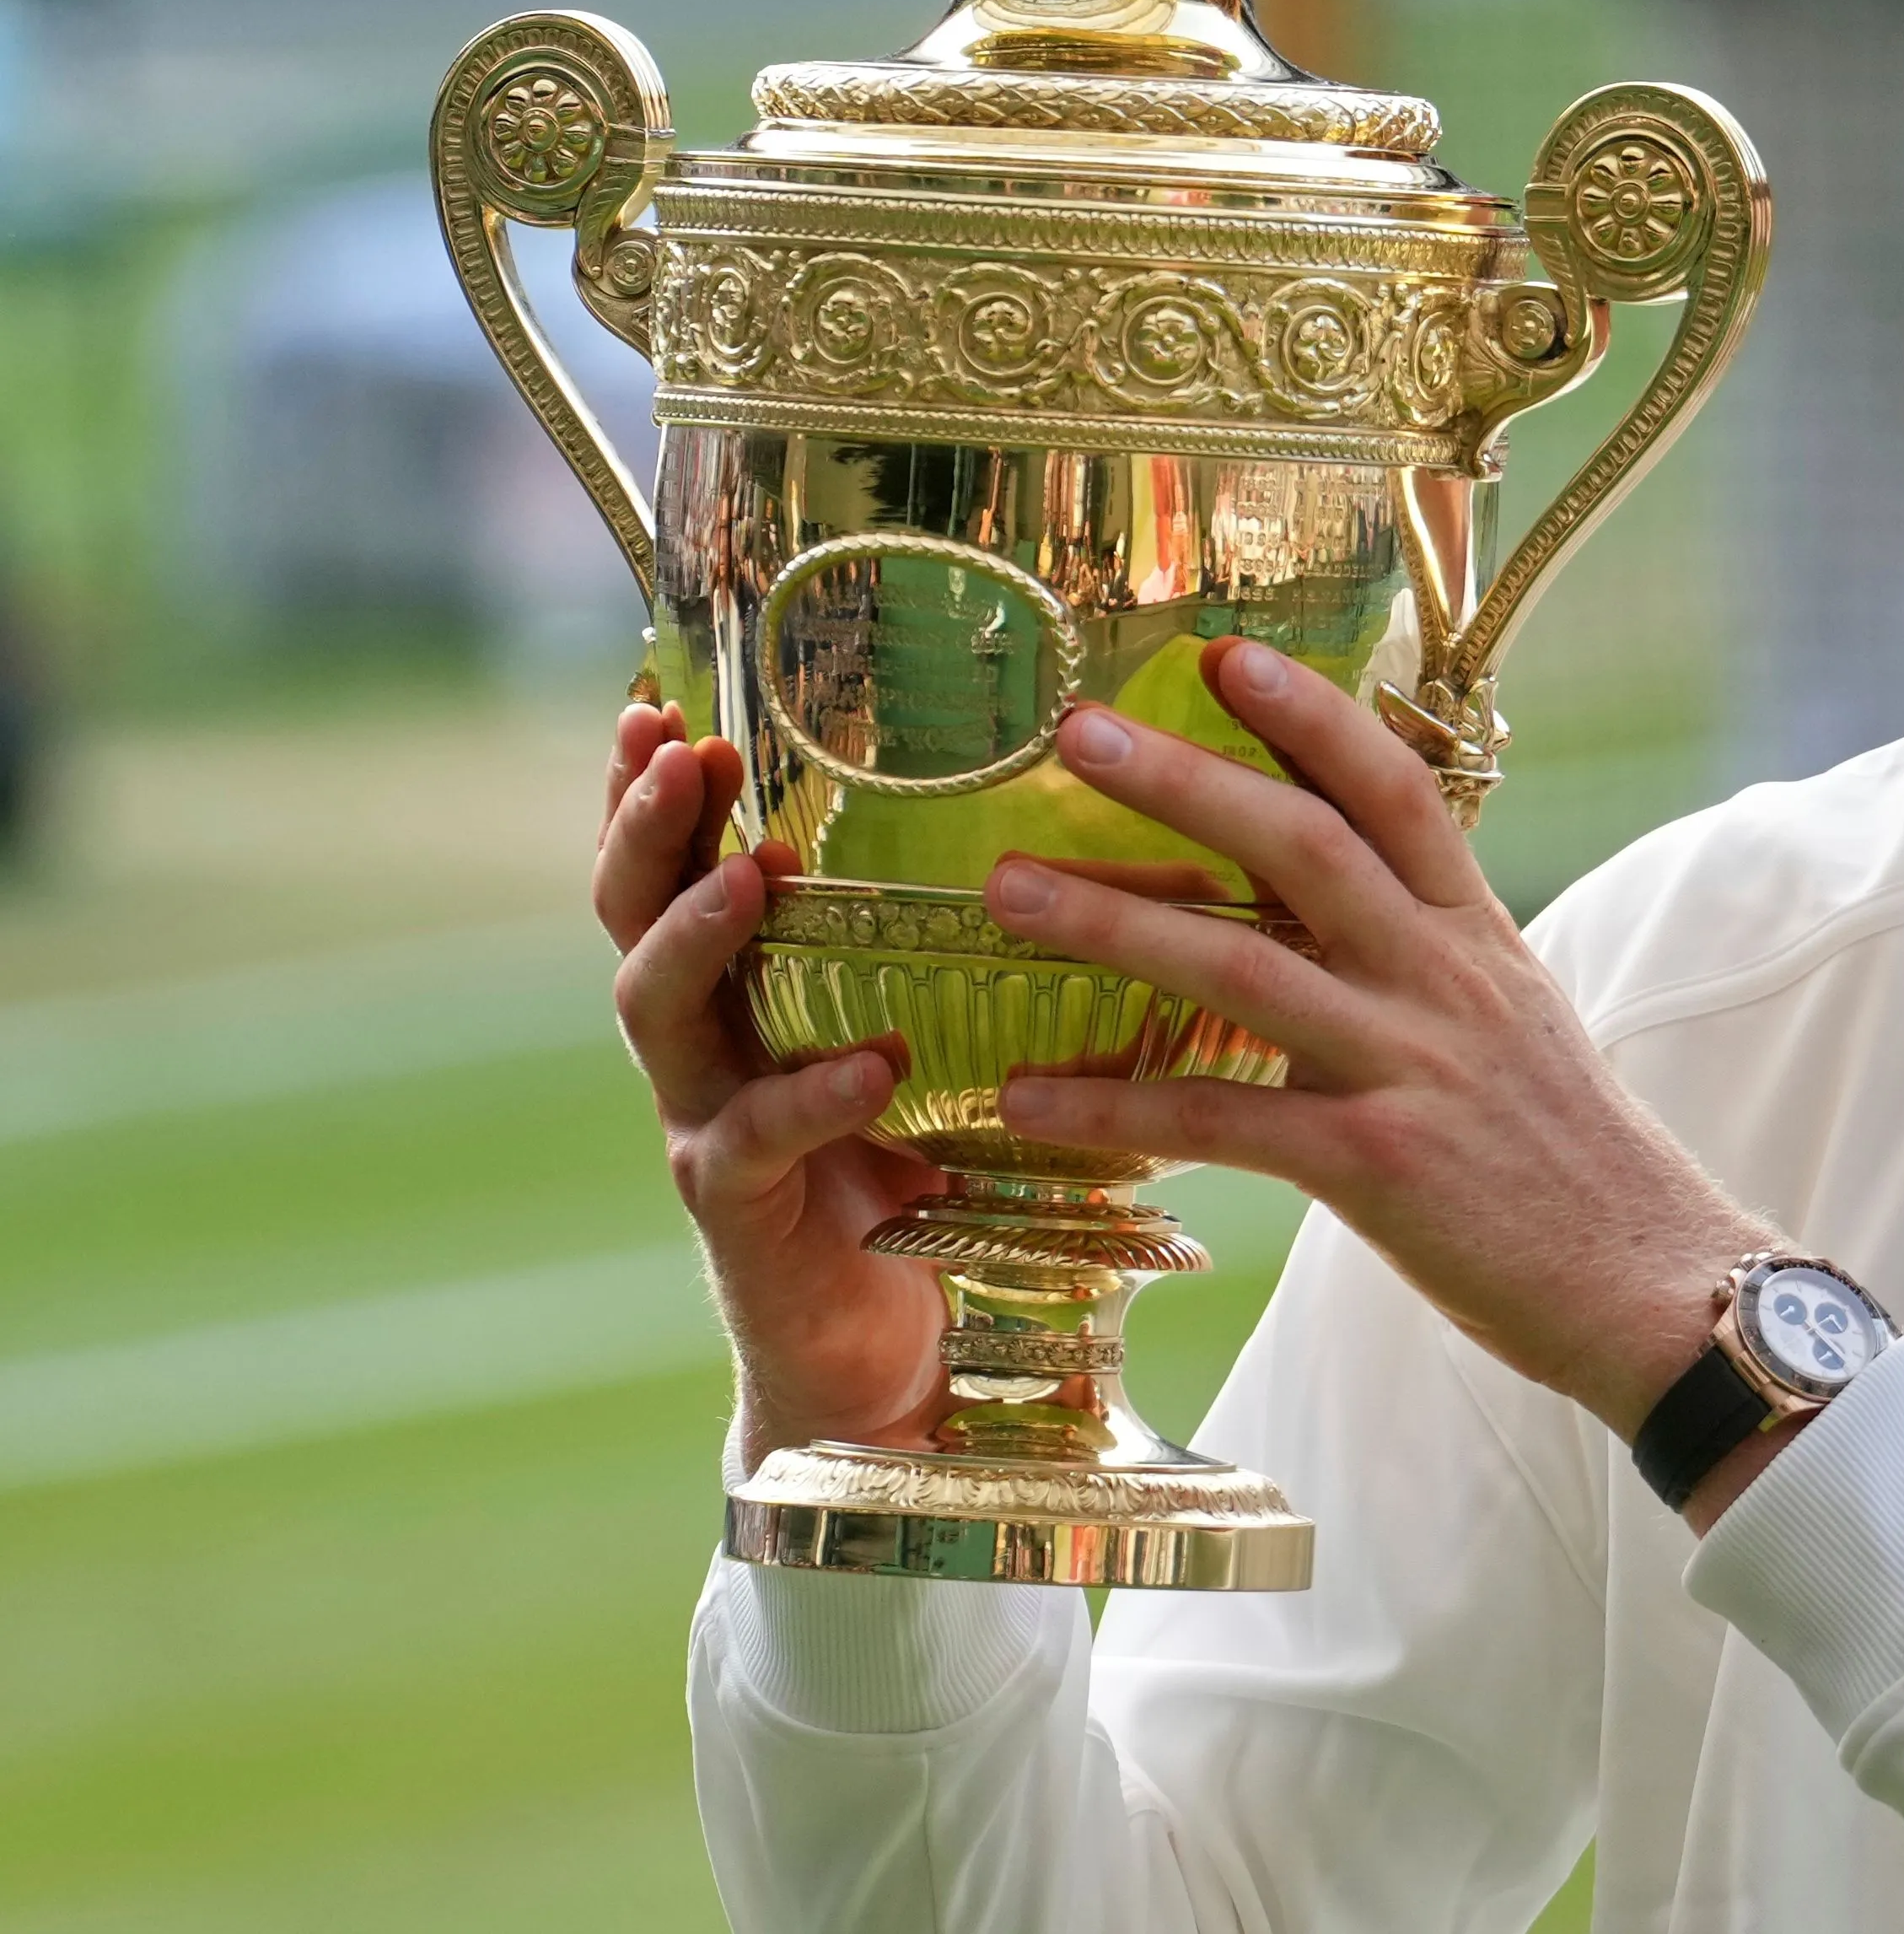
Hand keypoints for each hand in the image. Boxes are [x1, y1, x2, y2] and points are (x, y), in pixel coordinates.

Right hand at [593, 702, 949, 1479]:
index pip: (678, 867)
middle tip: (677, 749)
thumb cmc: (931, 1181)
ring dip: (699, 932)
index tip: (662, 699)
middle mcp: (706, 1047)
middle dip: (646, 828)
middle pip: (632, 914)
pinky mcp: (741, 1211)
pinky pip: (759, 1137)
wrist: (893, 1359)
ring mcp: (709, 1125)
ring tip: (750, 874)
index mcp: (749, 993)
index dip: (657, 790)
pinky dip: (812, 1093)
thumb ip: (984, 963)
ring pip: (660, 1010)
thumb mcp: (951, 1050)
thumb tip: (1116, 845)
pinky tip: (867, 1064)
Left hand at [984, 642, 1778, 1468]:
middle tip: (1078, 732)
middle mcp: (1447, 983)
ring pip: (1245, 964)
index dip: (1312, 717)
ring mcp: (1412, 1067)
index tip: (1227, 657)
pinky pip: (1222, 1119)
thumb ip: (1424, 964)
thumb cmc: (1573, 1167)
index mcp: (1481, 939)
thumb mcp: (1515, 1029)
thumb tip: (1328, 912)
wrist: (1652, 1287)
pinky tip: (1026, 1097)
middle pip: (1306, 847)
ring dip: (1114, 921)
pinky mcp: (1376, 1164)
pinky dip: (1115, 1104)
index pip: (1398, 792)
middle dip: (1188, 780)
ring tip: (1008, 887)